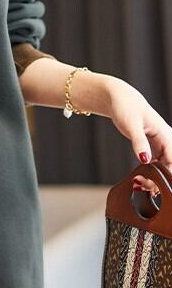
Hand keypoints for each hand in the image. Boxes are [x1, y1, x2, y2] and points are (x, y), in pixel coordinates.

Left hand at [108, 79, 171, 196]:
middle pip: (170, 167)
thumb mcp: (131, 125)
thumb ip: (138, 142)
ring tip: (138, 184)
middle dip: (160, 180)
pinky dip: (150, 173)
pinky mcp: (155, 147)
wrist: (120, 100)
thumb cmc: (126, 108)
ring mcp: (162, 145)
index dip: (167, 177)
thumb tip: (145, 160)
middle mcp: (168, 141)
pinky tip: (139, 180)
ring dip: (155, 178)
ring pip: (165, 167)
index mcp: (167, 135)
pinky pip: (157, 164)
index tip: (153, 187)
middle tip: (141, 186)